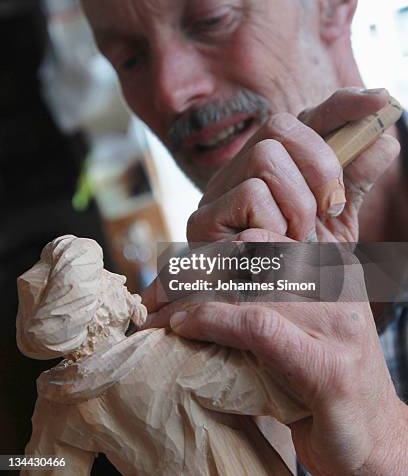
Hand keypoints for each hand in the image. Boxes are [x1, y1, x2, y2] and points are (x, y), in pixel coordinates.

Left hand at [147, 260, 407, 474]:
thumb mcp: (296, 326)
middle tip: (154, 294)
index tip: (170, 273)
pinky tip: (184, 326)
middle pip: (248, 259)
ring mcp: (336, 324)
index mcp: (331, 270)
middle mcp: (336, 288)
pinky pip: (257, 325)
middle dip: (194, 273)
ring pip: (247, 288)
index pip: (258, 242)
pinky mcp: (327, 366)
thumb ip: (262, 298)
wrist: (374, 442)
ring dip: (191, 299)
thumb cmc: (321, 381)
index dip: (208, 254)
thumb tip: (195, 286)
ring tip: (157, 314)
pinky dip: (213, 321)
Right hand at [187, 87, 399, 244]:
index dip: (343, 104)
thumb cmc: (301, 265)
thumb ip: (355, 181)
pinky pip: (251, 195)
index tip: (381, 99)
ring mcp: (218, 192)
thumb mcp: (336, 222)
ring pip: (266, 158)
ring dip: (298, 204)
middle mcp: (243, 169)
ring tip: (298, 239)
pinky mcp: (202, 218)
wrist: (269, 318)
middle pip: (280, 125)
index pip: (308, 118)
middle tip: (330, 208)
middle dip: (319, 165)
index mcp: (275, 166)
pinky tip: (274, 250)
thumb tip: (386, 140)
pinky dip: (275, 225)